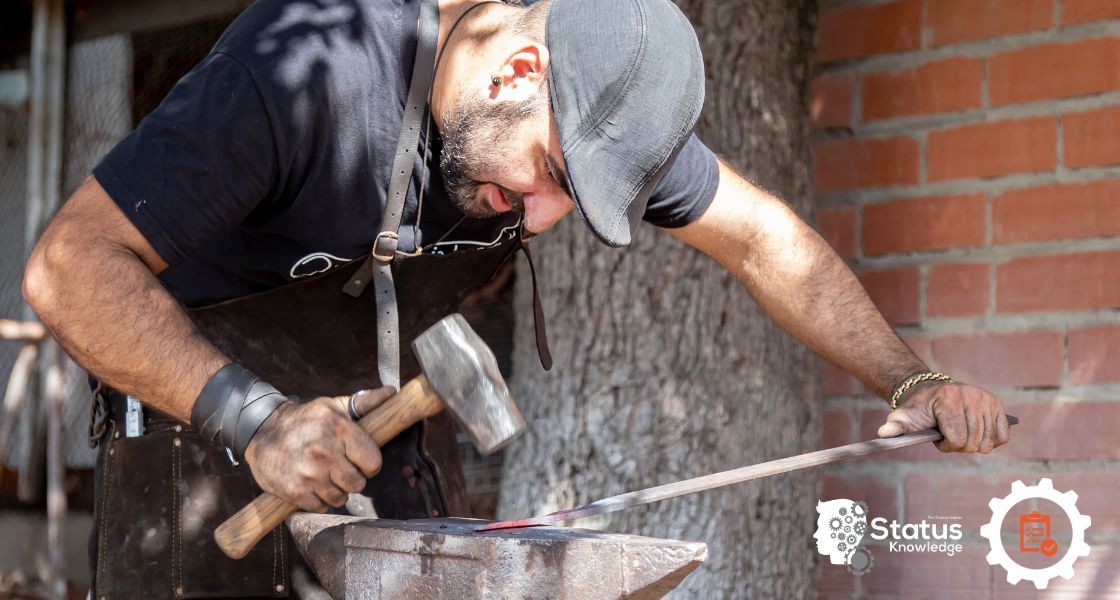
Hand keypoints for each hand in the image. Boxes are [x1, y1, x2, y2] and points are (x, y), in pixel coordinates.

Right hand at [243, 387, 394, 510]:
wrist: (260, 431)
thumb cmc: (304, 419)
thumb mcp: (333, 407)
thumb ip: (364, 403)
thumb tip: (391, 393)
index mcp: (340, 429)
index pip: (374, 462)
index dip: (369, 463)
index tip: (358, 460)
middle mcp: (325, 452)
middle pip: (358, 483)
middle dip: (352, 479)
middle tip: (340, 469)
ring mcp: (310, 474)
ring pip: (341, 498)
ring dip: (336, 491)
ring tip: (325, 476)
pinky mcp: (295, 491)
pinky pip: (321, 507)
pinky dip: (319, 500)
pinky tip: (312, 485)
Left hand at [877, 382, 1010, 453]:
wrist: (929, 392)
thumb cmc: (917, 409)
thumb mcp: (903, 417)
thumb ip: (895, 427)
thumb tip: (882, 434)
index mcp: (949, 399)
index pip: (957, 439)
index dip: (947, 446)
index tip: (938, 438)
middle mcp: (971, 396)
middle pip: (974, 442)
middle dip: (959, 445)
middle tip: (949, 434)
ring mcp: (986, 399)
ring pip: (989, 442)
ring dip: (973, 444)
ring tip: (959, 431)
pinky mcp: (996, 404)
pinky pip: (1003, 435)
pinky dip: (993, 441)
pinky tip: (978, 434)